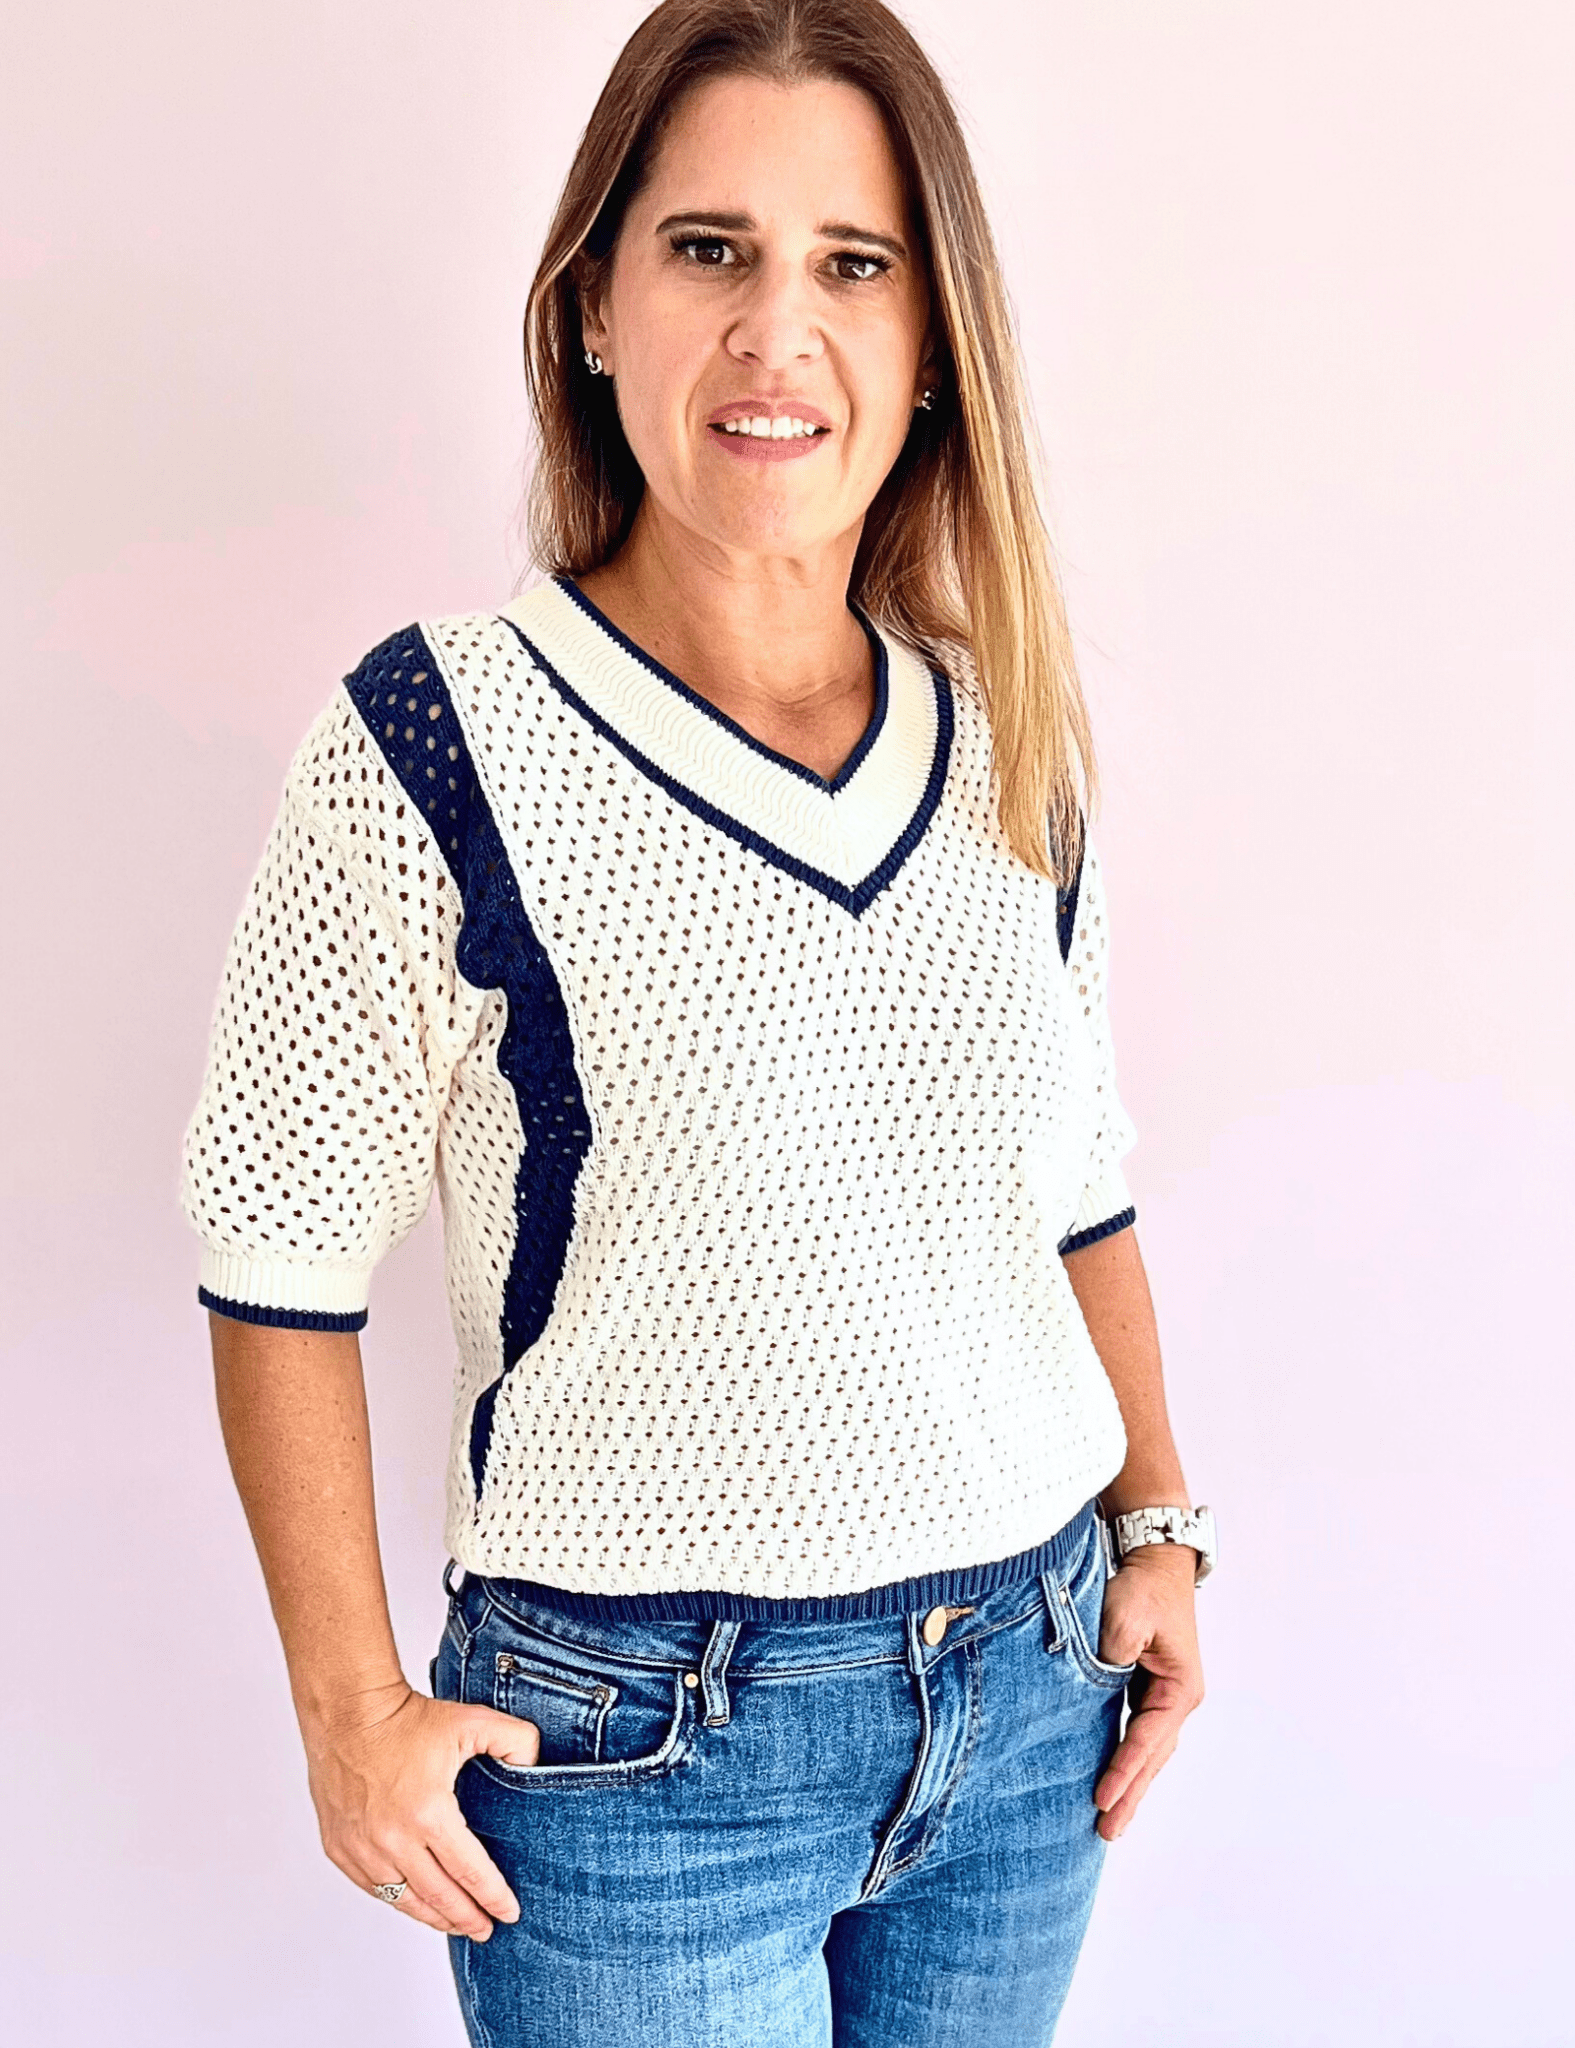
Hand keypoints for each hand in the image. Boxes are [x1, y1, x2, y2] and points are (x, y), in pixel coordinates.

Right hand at [301, 1679, 539, 1937]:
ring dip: (434, 1917)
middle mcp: (393, 1839)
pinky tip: (416, 1903)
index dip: (493, 1896)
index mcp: (428, 1813)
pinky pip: (374, 1889)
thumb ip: (516, 1740)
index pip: (470, 1871)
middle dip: (468, 1918)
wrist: (349, 1713)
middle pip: (439, 1896)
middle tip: (487, 1929)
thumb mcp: (473, 1721)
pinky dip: (399, 1901)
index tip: (510, 1912)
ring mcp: (363, 1848)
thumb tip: (536, 1766)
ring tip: (457, 1925)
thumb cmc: (407, 1719)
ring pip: (404, 1901)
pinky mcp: (340, 1849)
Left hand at [1092, 1545, 1204, 1841]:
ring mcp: (1163, 1696)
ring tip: (1109, 1821)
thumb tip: (1094, 1691)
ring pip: (1145, 1750)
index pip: (1146, 1740)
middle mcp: (1177, 1698)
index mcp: (1179, 1688)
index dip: (1123, 1771)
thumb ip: (1111, 1659)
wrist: (1154, 1558)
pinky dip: (1124, 1758)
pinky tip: (1108, 1778)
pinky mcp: (1145, 1688)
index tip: (1101, 1799)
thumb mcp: (1125, 1618)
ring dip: (1129, 1783)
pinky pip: (1135, 1733)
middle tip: (1107, 1832)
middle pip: (1151, 1757)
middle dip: (1130, 1795)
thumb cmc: (1143, 1586)